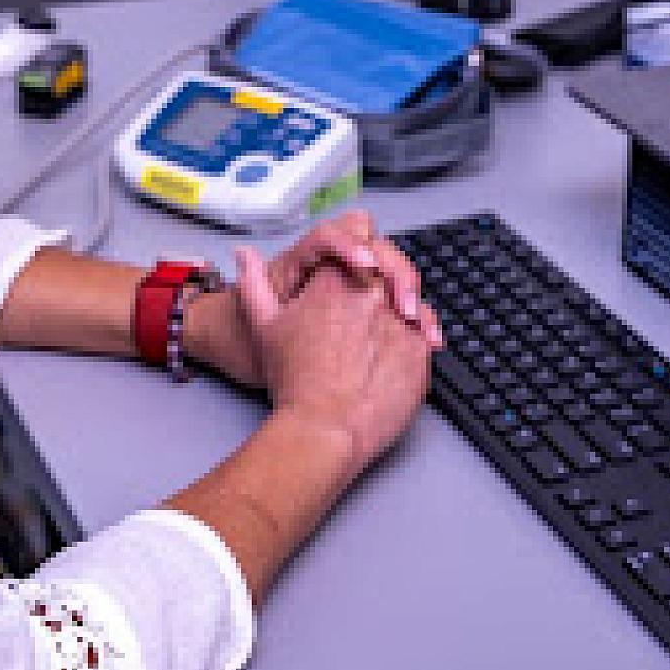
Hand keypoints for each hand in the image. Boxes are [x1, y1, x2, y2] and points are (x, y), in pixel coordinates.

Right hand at [184, 209, 439, 389]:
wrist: (325, 430)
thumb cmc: (295, 382)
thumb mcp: (264, 327)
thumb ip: (254, 284)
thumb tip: (243, 256)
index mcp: (336, 281)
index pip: (358, 239)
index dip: (358, 250)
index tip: (359, 263)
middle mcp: (373, 294)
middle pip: (389, 268)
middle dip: (385, 279)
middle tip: (372, 307)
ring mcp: (401, 320)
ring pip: (411, 300)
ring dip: (402, 309)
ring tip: (383, 338)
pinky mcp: (421, 350)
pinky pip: (426, 333)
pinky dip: (416, 340)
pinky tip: (396, 357)